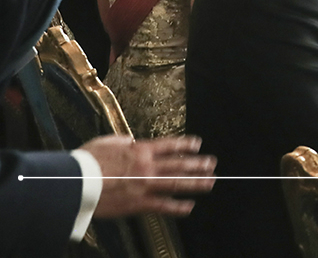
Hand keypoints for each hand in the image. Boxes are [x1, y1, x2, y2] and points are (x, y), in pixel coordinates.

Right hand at [83, 135, 215, 218]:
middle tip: (211, 163)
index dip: (185, 144)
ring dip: (196, 183)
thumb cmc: (86, 162)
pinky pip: (163, 205)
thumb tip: (130, 141)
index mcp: (140, 150)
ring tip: (210, 181)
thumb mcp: (105, 142)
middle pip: (179, 163)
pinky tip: (189, 207)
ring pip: (177, 183)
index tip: (197, 144)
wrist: (76, 182)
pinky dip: (178, 207)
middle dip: (198, 164)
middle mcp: (147, 166)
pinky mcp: (138, 203)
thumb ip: (121, 141)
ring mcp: (145, 185)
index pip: (169, 144)